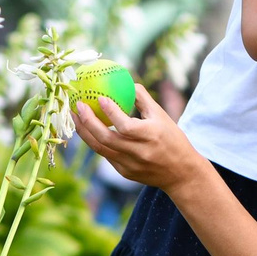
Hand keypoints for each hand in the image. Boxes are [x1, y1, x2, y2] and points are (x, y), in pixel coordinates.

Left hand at [72, 86, 210, 193]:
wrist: (181, 173)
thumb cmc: (172, 139)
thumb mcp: (162, 116)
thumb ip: (143, 99)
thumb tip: (127, 82)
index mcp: (151, 136)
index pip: (125, 126)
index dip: (111, 112)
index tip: (100, 97)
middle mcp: (139, 153)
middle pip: (106, 139)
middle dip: (88, 122)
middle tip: (78, 105)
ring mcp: (130, 165)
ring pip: (100, 149)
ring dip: (84, 132)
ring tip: (75, 117)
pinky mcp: (125, 172)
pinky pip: (106, 155)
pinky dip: (95, 141)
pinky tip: (87, 129)